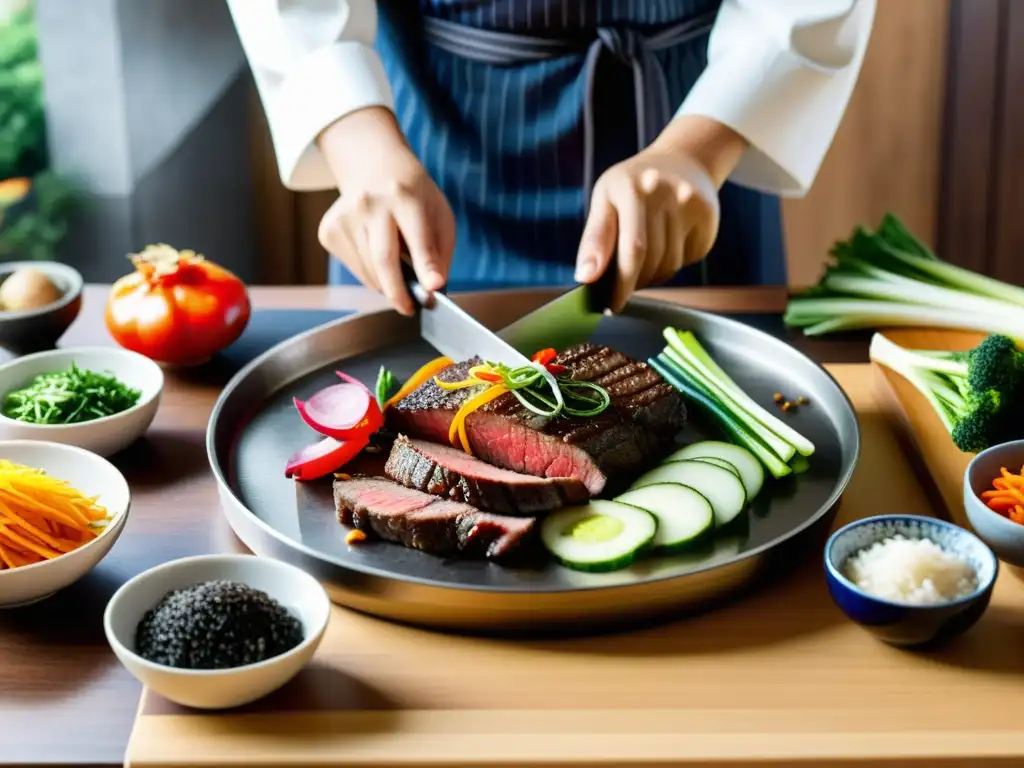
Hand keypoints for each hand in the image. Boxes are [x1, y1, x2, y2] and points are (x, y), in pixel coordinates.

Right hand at [317, 108, 455, 314]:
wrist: (374, 166)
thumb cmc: (413, 196)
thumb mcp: (438, 214)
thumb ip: (439, 252)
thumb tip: (433, 288)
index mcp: (403, 196)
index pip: (416, 238)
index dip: (425, 266)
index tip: (433, 289)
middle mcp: (369, 204)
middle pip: (383, 260)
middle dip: (399, 292)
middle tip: (409, 309)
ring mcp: (344, 217)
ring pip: (368, 272)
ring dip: (387, 283)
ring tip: (398, 267)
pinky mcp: (329, 231)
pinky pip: (355, 270)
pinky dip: (371, 274)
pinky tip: (376, 252)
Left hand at [575, 116, 745, 311]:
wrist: (681, 159)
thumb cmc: (632, 187)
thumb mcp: (605, 200)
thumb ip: (595, 239)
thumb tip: (586, 276)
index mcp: (630, 187)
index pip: (632, 249)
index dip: (622, 284)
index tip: (612, 307)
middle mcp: (663, 191)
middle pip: (651, 262)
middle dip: (633, 282)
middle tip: (623, 286)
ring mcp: (690, 202)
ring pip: (670, 265)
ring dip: (653, 275)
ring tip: (644, 259)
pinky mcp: (707, 215)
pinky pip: (688, 258)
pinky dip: (674, 261)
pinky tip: (668, 242)